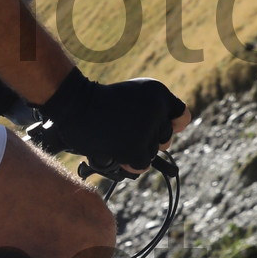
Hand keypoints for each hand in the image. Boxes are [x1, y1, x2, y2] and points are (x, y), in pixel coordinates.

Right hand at [29, 69, 188, 171]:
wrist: (75, 104)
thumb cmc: (100, 101)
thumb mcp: (134, 95)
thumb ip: (155, 111)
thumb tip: (170, 138)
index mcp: (159, 92)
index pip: (181, 117)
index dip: (172, 125)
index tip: (157, 127)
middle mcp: (158, 108)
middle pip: (165, 139)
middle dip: (148, 140)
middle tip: (125, 131)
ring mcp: (147, 128)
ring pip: (152, 153)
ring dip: (135, 151)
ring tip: (115, 137)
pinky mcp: (135, 147)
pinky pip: (142, 165)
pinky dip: (129, 163)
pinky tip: (116, 152)